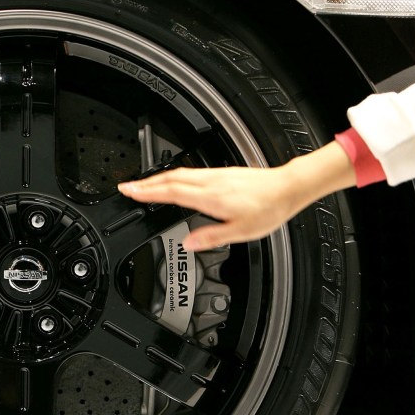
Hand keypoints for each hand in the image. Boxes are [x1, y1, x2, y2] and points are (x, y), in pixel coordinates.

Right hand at [118, 141, 356, 249]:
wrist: (287, 188)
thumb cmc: (268, 209)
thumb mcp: (240, 232)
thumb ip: (211, 237)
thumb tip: (188, 242)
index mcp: (210, 197)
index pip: (170, 192)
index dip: (147, 192)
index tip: (129, 191)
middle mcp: (210, 182)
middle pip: (170, 179)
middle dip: (145, 183)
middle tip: (127, 186)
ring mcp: (215, 175)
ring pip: (179, 173)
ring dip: (158, 178)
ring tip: (143, 184)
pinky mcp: (222, 173)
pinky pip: (190, 172)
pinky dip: (174, 176)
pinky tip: (173, 180)